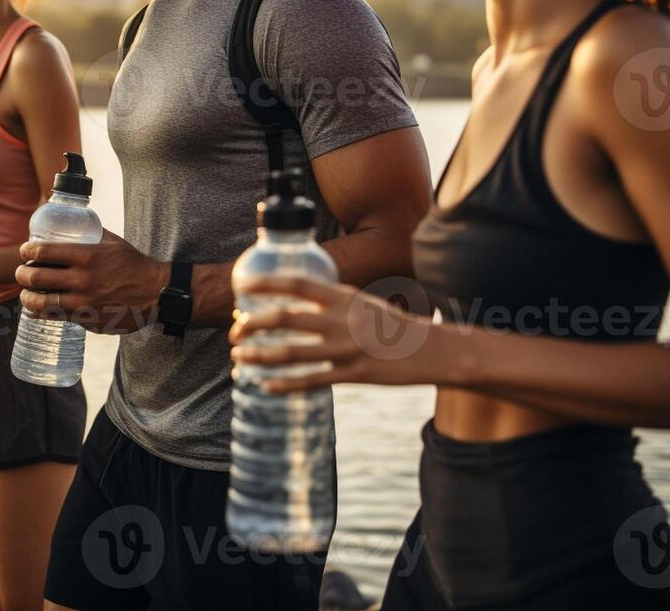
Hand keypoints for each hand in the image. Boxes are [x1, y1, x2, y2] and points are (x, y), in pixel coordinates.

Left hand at [15, 229, 165, 333]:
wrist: (154, 292)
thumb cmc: (133, 264)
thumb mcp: (113, 242)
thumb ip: (92, 233)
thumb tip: (73, 222)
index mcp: (87, 256)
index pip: (44, 252)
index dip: (27, 251)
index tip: (24, 251)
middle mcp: (83, 280)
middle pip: (36, 278)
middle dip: (22, 275)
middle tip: (21, 272)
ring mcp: (84, 303)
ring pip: (42, 304)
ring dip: (28, 298)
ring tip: (26, 294)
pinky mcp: (88, 320)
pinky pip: (58, 317)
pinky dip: (45, 313)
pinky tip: (41, 309)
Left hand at [229, 276, 443, 391]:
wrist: (434, 350)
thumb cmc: (394, 325)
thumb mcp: (364, 303)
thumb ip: (333, 301)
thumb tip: (299, 300)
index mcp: (343, 297)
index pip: (297, 285)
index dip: (267, 284)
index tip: (243, 286)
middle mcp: (342, 320)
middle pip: (285, 318)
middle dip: (252, 326)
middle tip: (235, 332)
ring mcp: (347, 349)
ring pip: (291, 354)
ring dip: (259, 357)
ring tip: (239, 360)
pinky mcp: (354, 375)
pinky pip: (312, 381)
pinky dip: (285, 384)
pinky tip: (266, 386)